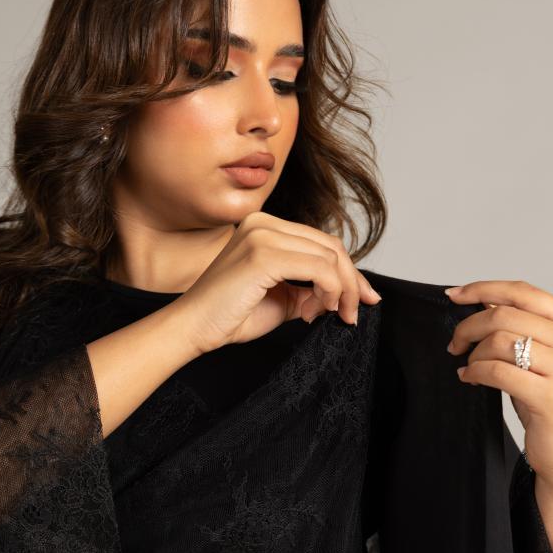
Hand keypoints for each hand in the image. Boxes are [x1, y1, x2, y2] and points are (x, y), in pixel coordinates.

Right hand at [177, 210, 381, 354]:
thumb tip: (338, 295)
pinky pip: (318, 269)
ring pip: (329, 257)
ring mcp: (262, 235)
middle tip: (354, 310)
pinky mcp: (264, 254)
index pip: (321, 242)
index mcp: (264, 226)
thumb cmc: (228, 316)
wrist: (192, 329)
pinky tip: (318, 311)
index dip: (348, 271)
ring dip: (343, 290)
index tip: (360, 299)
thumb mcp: (280, 299)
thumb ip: (308, 291)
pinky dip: (330, 291)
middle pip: (330, 246)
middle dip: (352, 281)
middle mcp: (263, 223)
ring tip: (334, 314)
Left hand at [445, 280, 552, 503]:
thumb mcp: (542, 357)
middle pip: (506, 314)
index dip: (485, 289)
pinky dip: (475, 372)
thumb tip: (480, 300)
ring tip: (469, 366)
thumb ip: (522, 326)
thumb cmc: (552, 403)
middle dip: (469, 326)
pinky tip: (469, 378)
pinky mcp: (551, 396)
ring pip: (499, 341)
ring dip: (473, 353)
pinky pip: (497, 371)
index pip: (524, 292)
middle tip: (454, 343)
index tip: (455, 295)